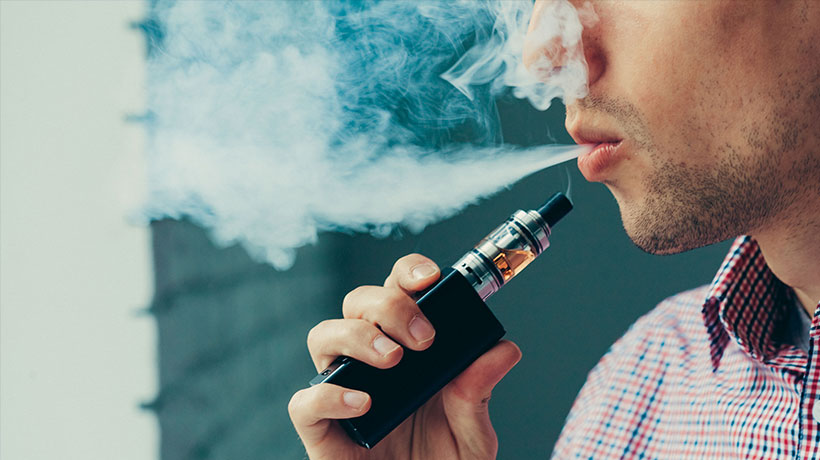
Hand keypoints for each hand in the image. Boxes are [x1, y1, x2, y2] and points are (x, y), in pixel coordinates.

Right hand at [288, 254, 521, 459]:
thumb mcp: (473, 431)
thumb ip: (479, 393)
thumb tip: (504, 350)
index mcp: (406, 347)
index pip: (396, 289)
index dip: (406, 272)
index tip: (430, 277)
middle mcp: (369, 360)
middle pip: (357, 302)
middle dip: (388, 306)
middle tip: (423, 338)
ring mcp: (340, 390)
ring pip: (322, 336)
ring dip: (356, 336)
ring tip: (392, 360)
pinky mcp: (320, 430)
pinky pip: (304, 401)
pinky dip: (330, 395)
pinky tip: (365, 402)